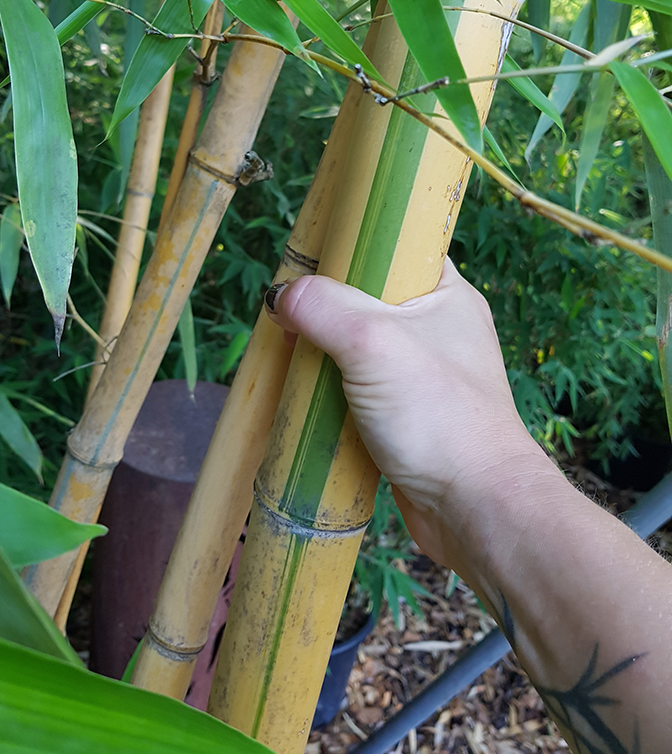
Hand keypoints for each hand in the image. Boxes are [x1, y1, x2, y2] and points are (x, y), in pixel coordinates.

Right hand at [265, 259, 553, 564]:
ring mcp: (418, 374)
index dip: (351, 246)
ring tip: (288, 354)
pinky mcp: (402, 415)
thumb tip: (279, 297)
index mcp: (445, 293)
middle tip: (287, 313)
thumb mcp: (373, 343)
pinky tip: (302, 394)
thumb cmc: (439, 416)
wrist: (475, 508)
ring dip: (322, 354)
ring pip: (354, 347)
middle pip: (364, 297)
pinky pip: (353, 388)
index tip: (308, 256)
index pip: (395, 245)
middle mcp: (435, 327)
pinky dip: (328, 391)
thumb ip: (323, 308)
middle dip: (324, 307)